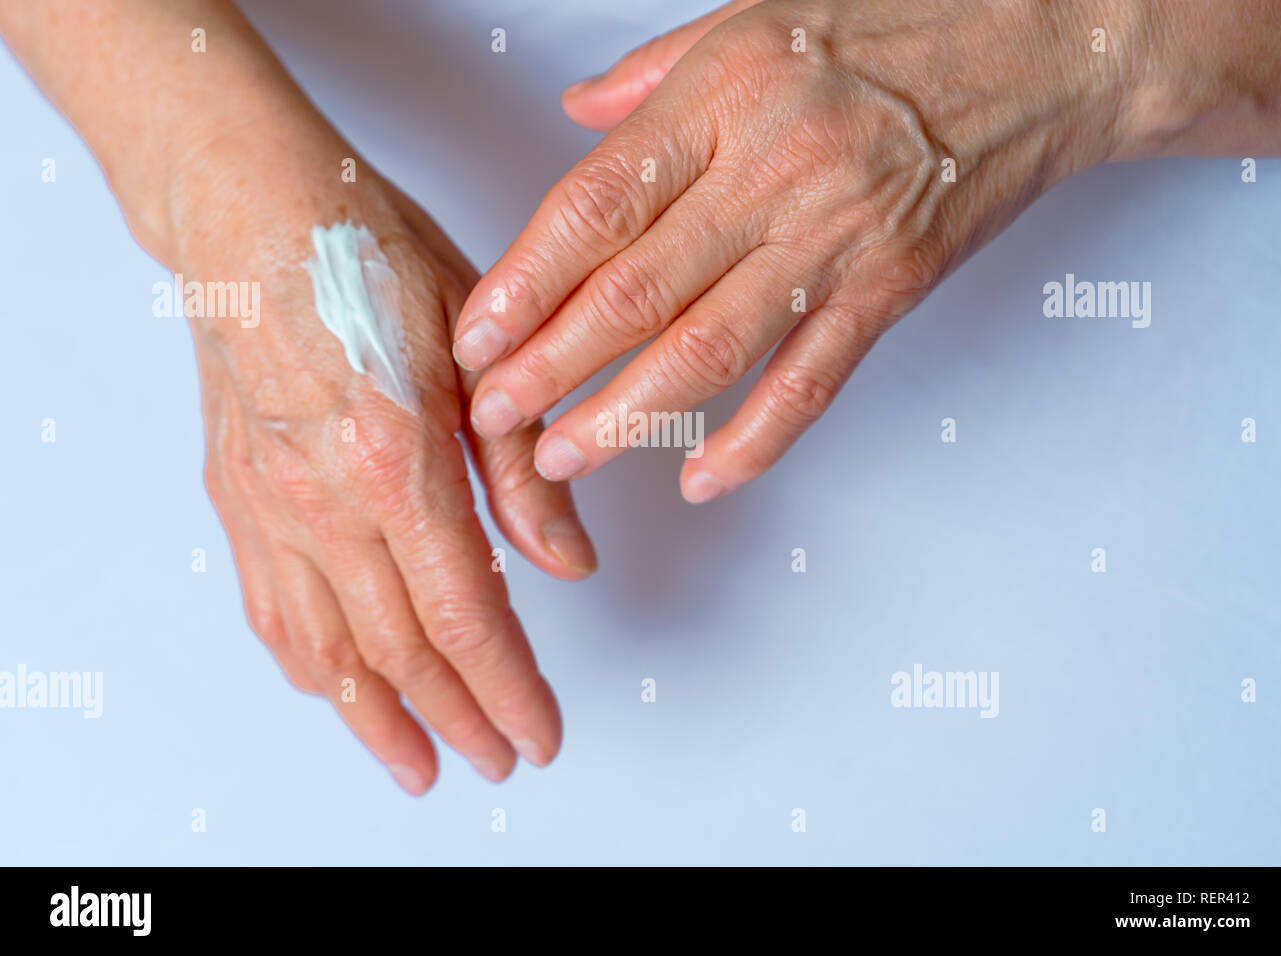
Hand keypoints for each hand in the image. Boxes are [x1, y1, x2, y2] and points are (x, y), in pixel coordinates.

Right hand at [177, 115, 594, 792]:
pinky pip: (271, 610)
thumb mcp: (479, 345)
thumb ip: (518, 468)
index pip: (462, 615)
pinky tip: (339, 692)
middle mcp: (324, 498)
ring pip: (326, 649)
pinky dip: (312, 667)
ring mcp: (271, 505)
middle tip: (497, 758)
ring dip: (377, 720)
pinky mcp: (239, 499)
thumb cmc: (368, 255)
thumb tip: (568, 562)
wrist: (252, 216)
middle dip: (458, 717)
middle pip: (399, 649)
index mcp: (396, 459)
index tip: (536, 734)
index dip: (505, 688)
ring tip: (419, 765)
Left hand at [451, 0, 1148, 499]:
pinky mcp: (890, 287)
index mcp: (724, 97)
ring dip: (626, 416)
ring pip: (709, 349)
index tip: (478, 334)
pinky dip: (753, 440)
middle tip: (493, 415)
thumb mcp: (754, 16)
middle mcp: (771, 171)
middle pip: (635, 292)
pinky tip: (702, 476)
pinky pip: (811, 382)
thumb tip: (575, 119)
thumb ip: (654, 77)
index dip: (525, 281)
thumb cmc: (902, 22)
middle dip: (550, 366)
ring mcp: (834, 237)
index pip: (595, 207)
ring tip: (565, 456)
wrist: (1048, 44)